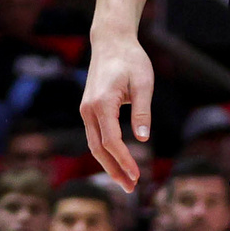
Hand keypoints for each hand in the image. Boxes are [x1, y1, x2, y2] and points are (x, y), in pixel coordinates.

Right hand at [80, 28, 153, 183]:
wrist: (111, 42)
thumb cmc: (130, 60)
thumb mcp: (143, 83)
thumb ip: (142, 110)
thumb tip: (143, 138)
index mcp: (102, 103)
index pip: (111, 141)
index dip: (125, 160)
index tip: (138, 175)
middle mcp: (89, 109)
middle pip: (98, 148)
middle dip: (114, 170)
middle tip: (131, 188)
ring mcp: (86, 109)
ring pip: (94, 145)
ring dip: (108, 165)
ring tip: (126, 182)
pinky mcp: (88, 109)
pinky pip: (94, 136)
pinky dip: (105, 153)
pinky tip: (117, 162)